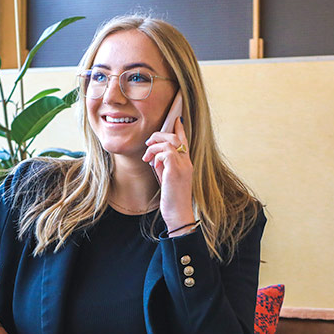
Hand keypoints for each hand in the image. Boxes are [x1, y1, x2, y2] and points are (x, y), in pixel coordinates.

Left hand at [143, 118, 194, 232]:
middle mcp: (187, 162)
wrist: (178, 214)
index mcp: (186, 163)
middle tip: (148, 143)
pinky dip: (156, 156)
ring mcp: (183, 166)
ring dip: (154, 146)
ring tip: (146, 156)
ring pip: (169, 142)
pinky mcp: (176, 171)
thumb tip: (155, 157)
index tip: (175, 119)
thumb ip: (164, 166)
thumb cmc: (172, 199)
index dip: (179, 128)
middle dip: (159, 135)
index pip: (184, 140)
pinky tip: (153, 164)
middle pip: (175, 137)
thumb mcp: (167, 178)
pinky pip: (166, 153)